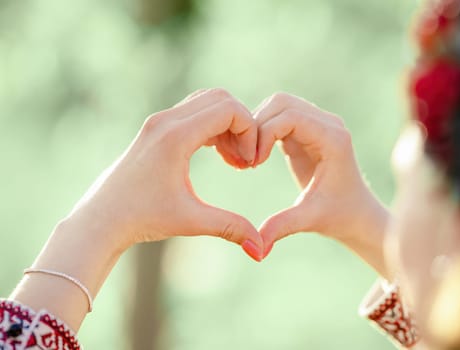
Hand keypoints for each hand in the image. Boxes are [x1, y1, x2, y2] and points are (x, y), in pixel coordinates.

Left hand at [71, 88, 263, 259]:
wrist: (102, 218)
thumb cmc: (142, 218)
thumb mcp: (190, 221)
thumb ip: (230, 228)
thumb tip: (260, 249)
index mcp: (176, 136)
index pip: (229, 110)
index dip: (250, 132)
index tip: (250, 163)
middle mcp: (166, 121)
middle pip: (221, 98)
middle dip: (242, 125)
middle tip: (244, 159)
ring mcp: (158, 122)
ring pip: (207, 103)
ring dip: (227, 125)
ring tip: (233, 160)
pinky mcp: (156, 129)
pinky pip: (194, 113)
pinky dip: (212, 127)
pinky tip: (218, 156)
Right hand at [254, 93, 388, 274]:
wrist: (356, 213)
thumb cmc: (339, 216)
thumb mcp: (309, 219)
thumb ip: (282, 226)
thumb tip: (256, 249)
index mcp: (332, 138)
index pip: (290, 116)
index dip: (264, 134)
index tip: (253, 164)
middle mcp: (327, 124)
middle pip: (281, 102)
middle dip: (257, 125)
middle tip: (247, 160)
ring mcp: (318, 124)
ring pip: (277, 105)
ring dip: (258, 126)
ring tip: (250, 159)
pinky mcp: (307, 130)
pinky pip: (278, 117)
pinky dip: (262, 131)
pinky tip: (256, 157)